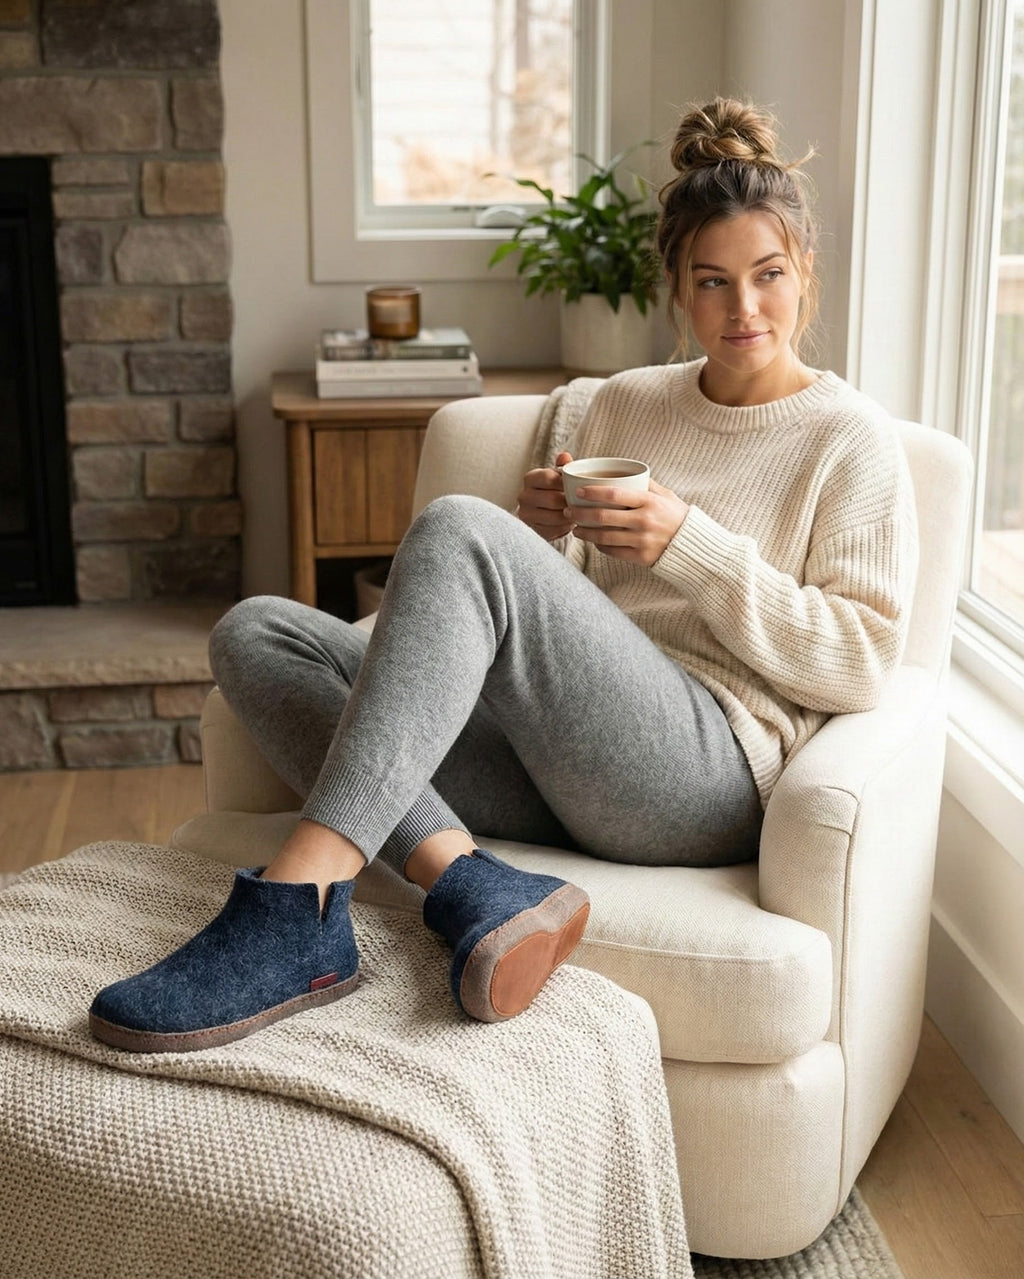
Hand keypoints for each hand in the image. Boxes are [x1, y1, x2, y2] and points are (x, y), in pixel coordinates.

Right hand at [516, 450, 576, 539]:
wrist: (544, 512)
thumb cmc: (554, 490)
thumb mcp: (558, 476)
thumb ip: (563, 467)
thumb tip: (565, 456)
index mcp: (530, 478)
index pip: (547, 478)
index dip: (564, 483)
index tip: (576, 486)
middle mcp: (523, 496)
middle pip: (552, 499)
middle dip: (570, 502)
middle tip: (581, 503)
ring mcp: (525, 514)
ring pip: (554, 517)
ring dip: (569, 516)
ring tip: (578, 513)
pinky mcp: (532, 530)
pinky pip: (553, 530)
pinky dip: (564, 528)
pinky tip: (569, 523)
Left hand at [567, 478, 689, 565]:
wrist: (692, 544)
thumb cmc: (675, 515)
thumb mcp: (665, 495)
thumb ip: (644, 484)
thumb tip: (621, 472)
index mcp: (649, 501)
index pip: (613, 495)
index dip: (592, 493)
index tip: (578, 491)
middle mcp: (644, 521)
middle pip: (603, 517)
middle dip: (580, 514)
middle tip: (568, 511)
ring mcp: (641, 541)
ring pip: (604, 537)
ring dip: (585, 533)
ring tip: (575, 529)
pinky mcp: (640, 557)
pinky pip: (612, 552)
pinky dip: (599, 546)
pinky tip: (593, 541)